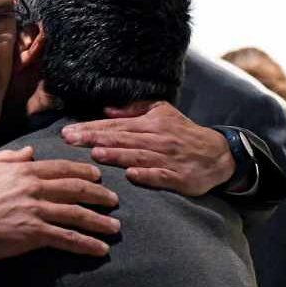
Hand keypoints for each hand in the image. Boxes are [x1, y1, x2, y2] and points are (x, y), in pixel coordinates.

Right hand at [0, 147, 120, 281]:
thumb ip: (8, 157)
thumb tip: (29, 151)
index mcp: (24, 171)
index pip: (61, 168)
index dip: (83, 172)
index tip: (97, 176)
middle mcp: (34, 188)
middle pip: (76, 189)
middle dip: (99, 194)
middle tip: (114, 200)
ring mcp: (36, 211)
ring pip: (76, 214)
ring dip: (99, 221)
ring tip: (115, 227)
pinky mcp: (34, 234)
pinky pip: (67, 238)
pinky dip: (86, 244)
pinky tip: (100, 249)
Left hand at [60, 102, 233, 195]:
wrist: (218, 154)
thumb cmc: (183, 133)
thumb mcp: (162, 113)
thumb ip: (134, 110)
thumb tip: (105, 108)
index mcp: (150, 124)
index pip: (115, 125)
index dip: (91, 128)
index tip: (68, 132)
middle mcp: (157, 139)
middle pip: (121, 139)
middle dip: (94, 139)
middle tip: (69, 141)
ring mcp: (168, 159)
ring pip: (138, 156)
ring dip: (117, 155)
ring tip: (95, 153)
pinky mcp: (179, 177)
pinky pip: (161, 176)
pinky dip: (147, 176)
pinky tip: (131, 176)